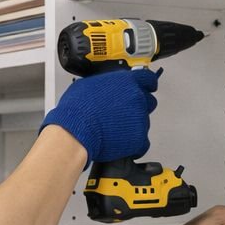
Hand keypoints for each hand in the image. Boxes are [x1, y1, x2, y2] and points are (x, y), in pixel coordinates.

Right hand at [40, 68, 159, 163]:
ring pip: (144, 122)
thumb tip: (101, 87)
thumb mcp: (86, 85)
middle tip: (124, 114)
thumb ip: (103, 84)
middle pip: (148, 101)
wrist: (76, 132)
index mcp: (126, 81)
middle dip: (139, 108)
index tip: (148, 87)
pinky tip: (120, 143)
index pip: (148, 78)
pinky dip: (133, 145)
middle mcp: (136, 97)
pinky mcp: (139, 138)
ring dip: (134, 126)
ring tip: (115, 130)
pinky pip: (142, 142)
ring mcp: (140, 118)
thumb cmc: (77, 110)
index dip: (148, 84)